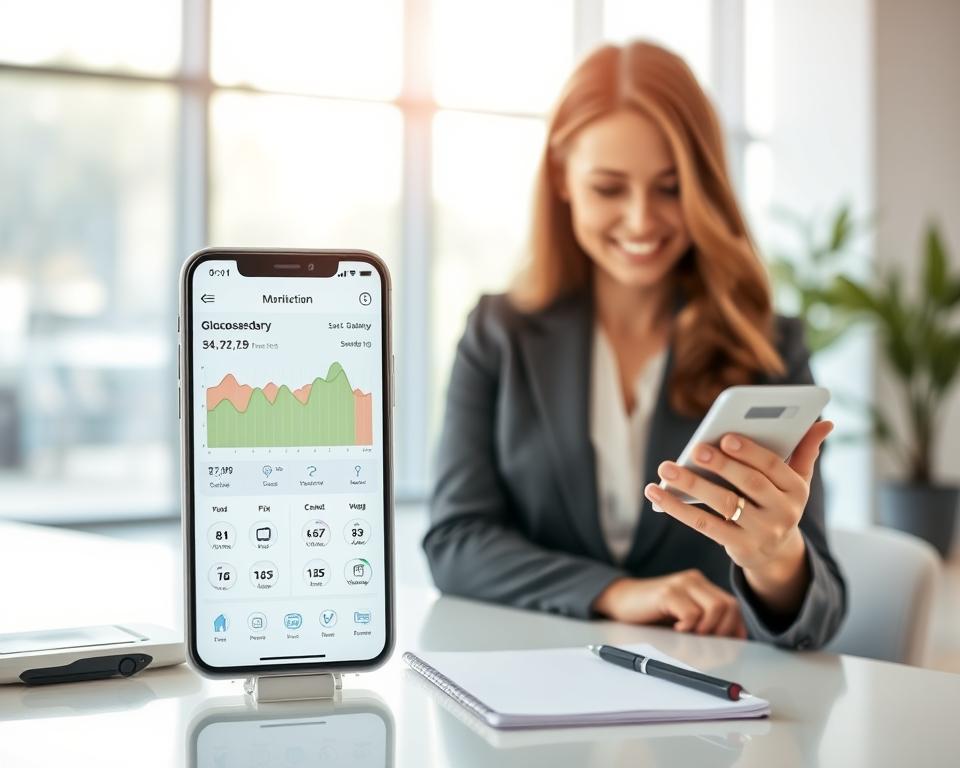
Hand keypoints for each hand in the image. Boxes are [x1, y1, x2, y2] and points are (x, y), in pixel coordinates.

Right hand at [592, 570, 746, 637]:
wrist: (620, 601)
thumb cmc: (652, 614)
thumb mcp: (683, 619)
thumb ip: (704, 624)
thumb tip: (729, 647)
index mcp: (701, 585)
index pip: (733, 605)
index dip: (735, 628)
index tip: (727, 647)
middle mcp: (694, 580)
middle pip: (728, 606)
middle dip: (723, 632)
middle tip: (706, 645)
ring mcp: (681, 584)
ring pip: (715, 609)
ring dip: (707, 631)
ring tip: (690, 638)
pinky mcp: (667, 592)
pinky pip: (692, 613)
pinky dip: (688, 628)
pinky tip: (675, 631)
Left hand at [644, 420, 833, 615]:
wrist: (776, 553)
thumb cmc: (778, 502)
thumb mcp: (796, 480)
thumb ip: (805, 451)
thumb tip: (824, 422)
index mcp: (797, 490)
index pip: (775, 467)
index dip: (750, 452)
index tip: (725, 436)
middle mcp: (783, 513)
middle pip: (749, 485)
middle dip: (721, 465)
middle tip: (695, 448)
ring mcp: (761, 533)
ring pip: (723, 504)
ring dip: (691, 484)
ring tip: (665, 467)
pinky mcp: (738, 548)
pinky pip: (703, 524)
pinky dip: (677, 508)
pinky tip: (656, 492)